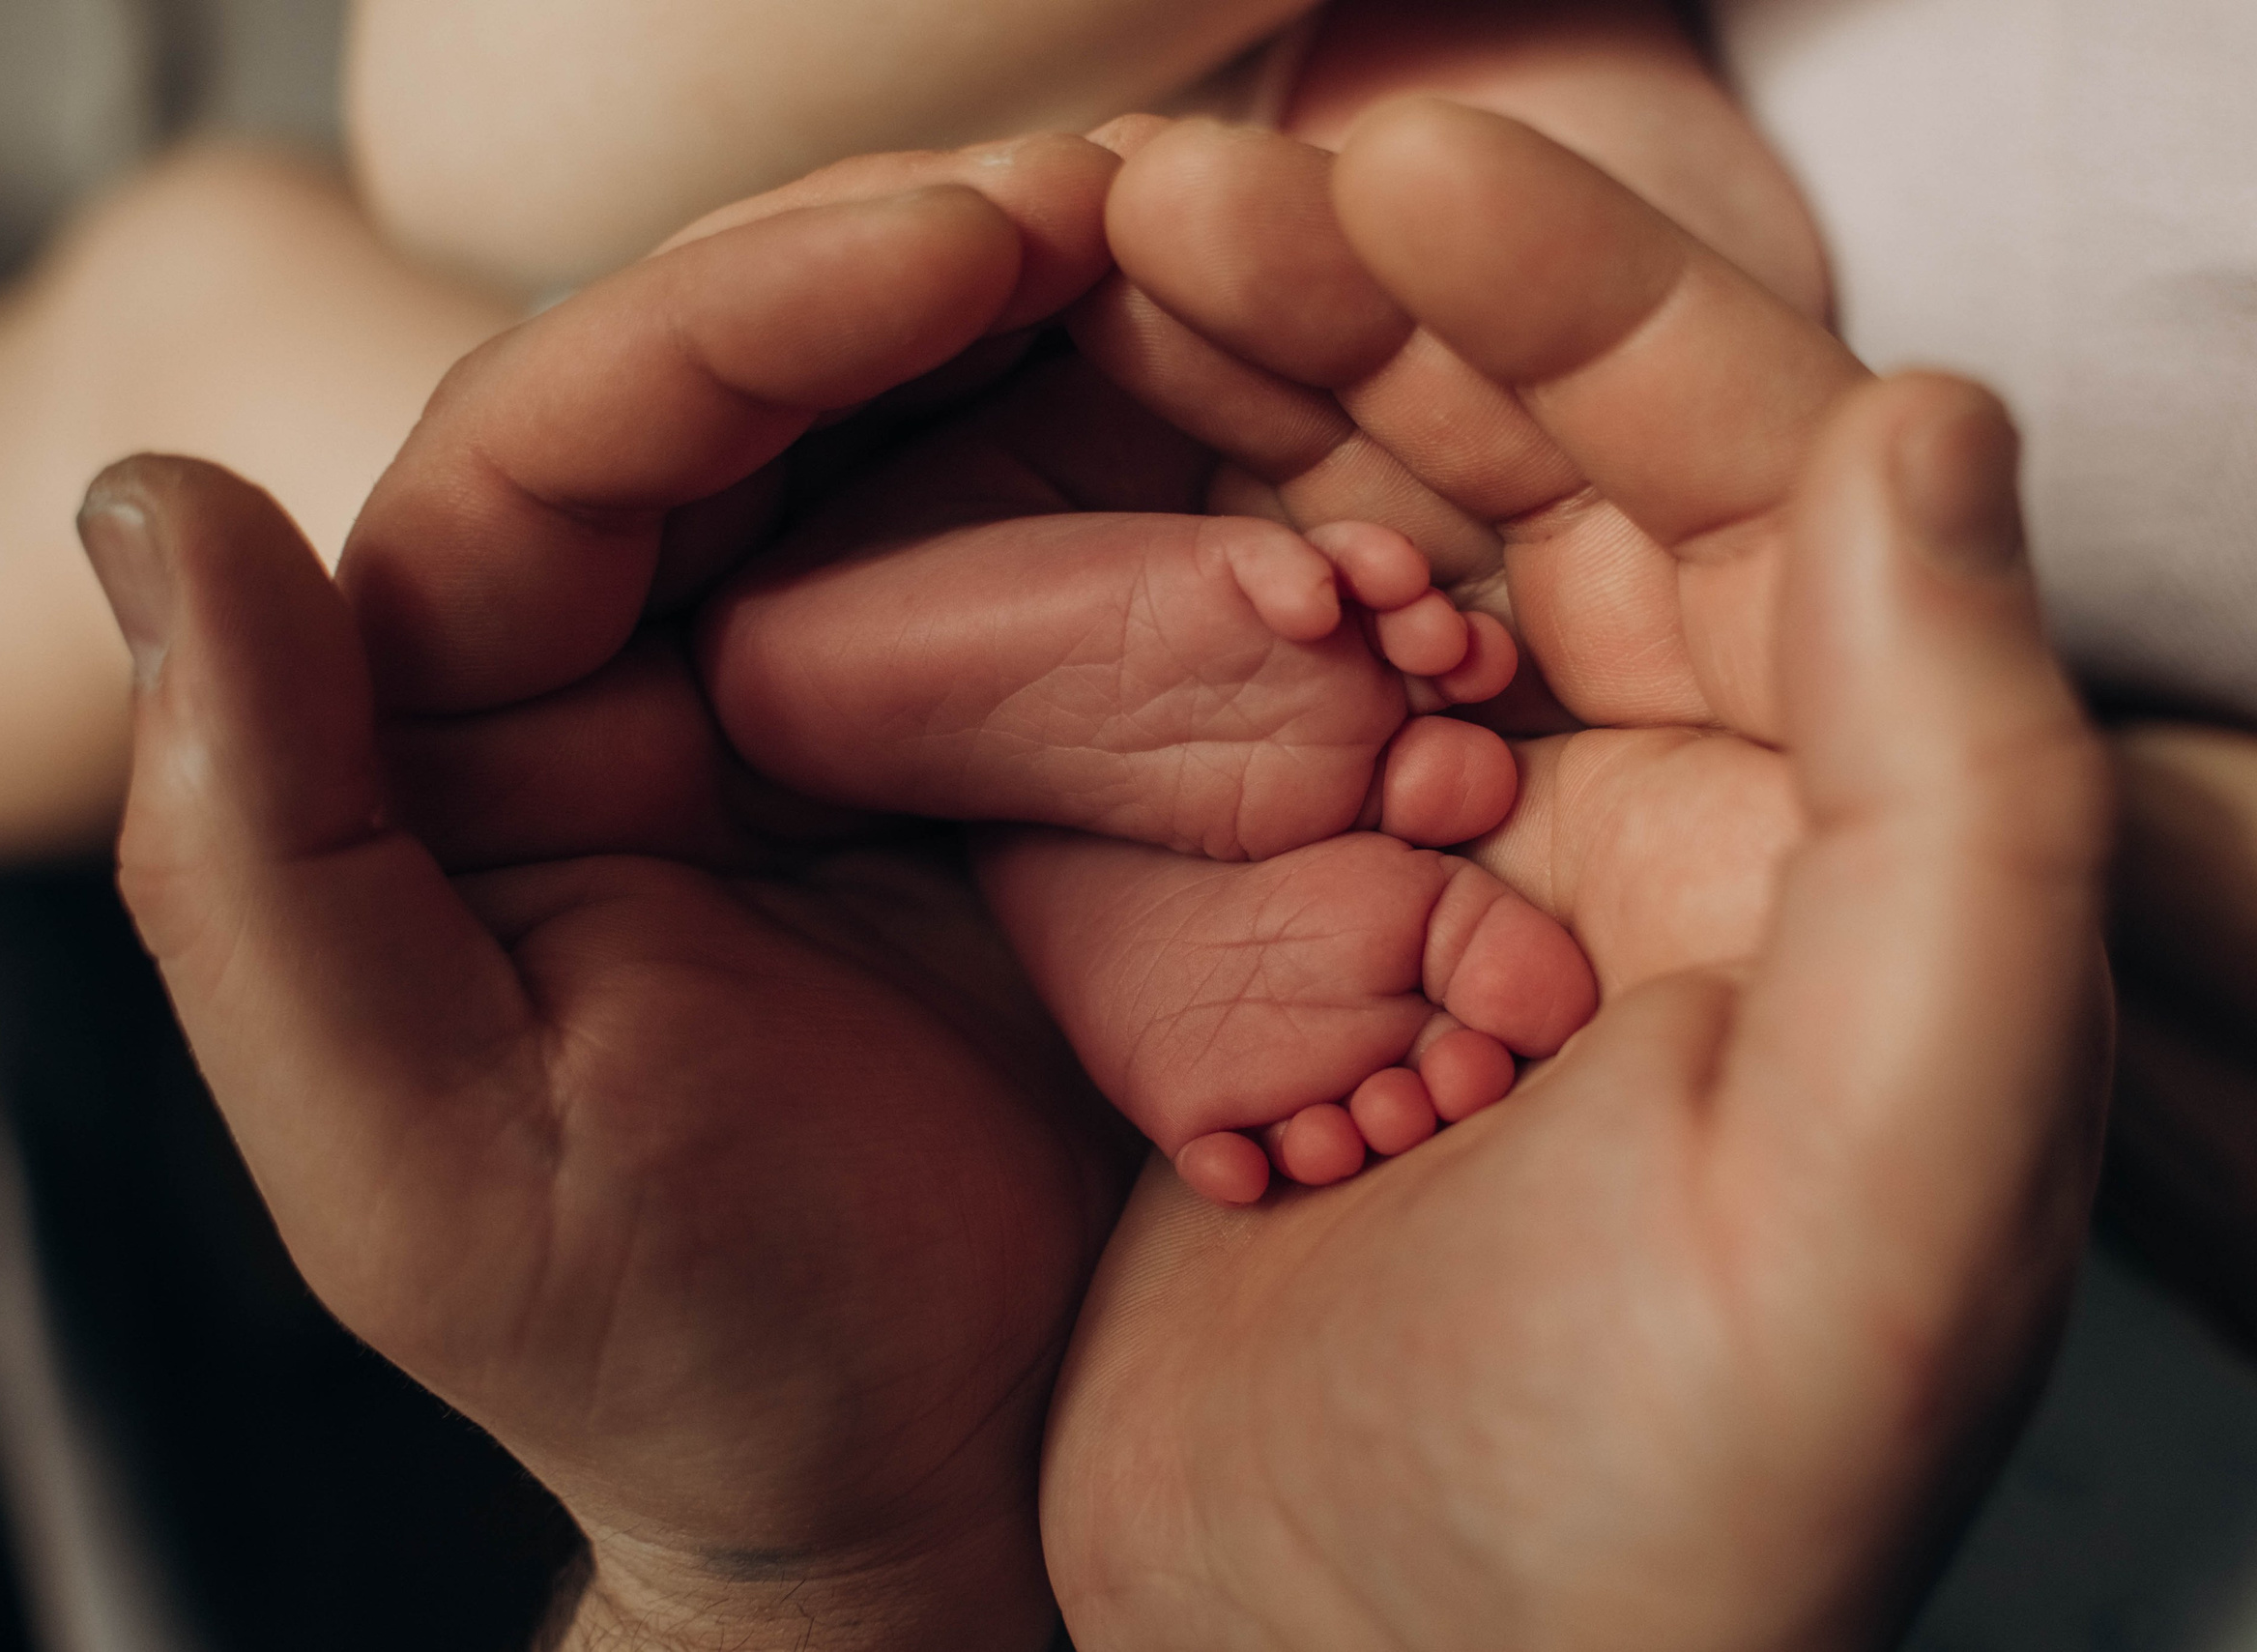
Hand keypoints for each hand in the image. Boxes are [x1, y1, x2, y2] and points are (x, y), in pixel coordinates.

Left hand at [77, 139, 1136, 1651]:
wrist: (922, 1493)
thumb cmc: (663, 1353)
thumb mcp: (414, 1147)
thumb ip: (251, 842)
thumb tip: (145, 493)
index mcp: (459, 739)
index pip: (563, 448)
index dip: (746, 313)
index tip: (962, 231)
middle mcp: (637, 685)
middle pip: (757, 405)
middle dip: (928, 276)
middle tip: (1135, 186)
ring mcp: (842, 713)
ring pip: (930, 456)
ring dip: (1073, 347)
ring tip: (1230, 250)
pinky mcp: (1010, 765)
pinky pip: (1083, 583)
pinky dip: (1181, 497)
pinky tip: (1288, 434)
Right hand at [1043, 102, 2112, 1649]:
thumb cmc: (1650, 1525)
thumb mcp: (1871, 1206)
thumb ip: (1963, 819)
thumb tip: (1916, 434)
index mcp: (1828, 841)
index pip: (1734, 474)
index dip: (1574, 294)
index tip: (1385, 161)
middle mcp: (1653, 824)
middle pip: (1520, 473)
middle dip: (1357, 312)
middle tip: (1173, 196)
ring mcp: (1440, 872)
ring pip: (1344, 556)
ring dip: (1222, 413)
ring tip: (1066, 287)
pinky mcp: (1265, 942)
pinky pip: (1196, 698)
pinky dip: (1114, 584)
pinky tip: (1008, 505)